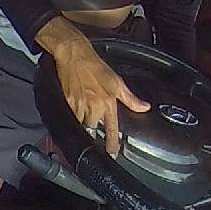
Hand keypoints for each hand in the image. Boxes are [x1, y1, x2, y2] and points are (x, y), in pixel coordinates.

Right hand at [35, 17, 149, 155]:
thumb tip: (144, 107)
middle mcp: (93, 107)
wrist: (74, 55)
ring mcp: (78, 106)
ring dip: (82, 127)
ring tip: (83, 127)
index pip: (111, 129)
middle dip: (93, 136)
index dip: (111, 143)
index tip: (112, 153)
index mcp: (107, 103)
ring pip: (80, 125)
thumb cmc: (94, 66)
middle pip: (93, 130)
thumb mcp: (117, 81)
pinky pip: (70, 117)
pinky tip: (73, 116)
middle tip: (94, 141)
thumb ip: (130, 98)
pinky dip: (72, 119)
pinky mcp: (66, 103)